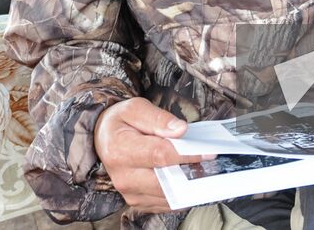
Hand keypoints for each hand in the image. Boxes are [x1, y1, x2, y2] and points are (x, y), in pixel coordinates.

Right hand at [92, 98, 208, 212]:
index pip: (160, 155)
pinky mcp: (138, 203)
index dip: (186, 154)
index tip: (208, 152)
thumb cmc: (120, 122)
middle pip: (166, 181)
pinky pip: (166, 204)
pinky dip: (181, 193)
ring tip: (202, 170)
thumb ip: (158, 118)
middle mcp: (123, 176)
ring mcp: (130, 193)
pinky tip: (189, 179)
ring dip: (188, 186)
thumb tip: (181, 130)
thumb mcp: (135, 108)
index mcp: (120, 149)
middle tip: (210, 164)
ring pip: (168, 196)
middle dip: (191, 173)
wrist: (103, 140)